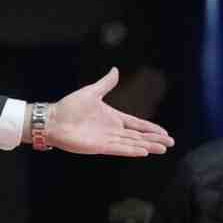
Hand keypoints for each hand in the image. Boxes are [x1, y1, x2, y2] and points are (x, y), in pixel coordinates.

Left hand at [43, 68, 174, 156]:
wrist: (52, 119)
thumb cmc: (69, 107)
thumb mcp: (92, 92)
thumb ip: (106, 83)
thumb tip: (115, 70)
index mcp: (113, 118)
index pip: (137, 124)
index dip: (150, 128)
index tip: (164, 132)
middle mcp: (112, 130)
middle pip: (138, 136)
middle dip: (154, 139)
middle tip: (170, 143)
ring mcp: (106, 139)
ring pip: (132, 144)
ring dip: (147, 146)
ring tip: (163, 149)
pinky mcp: (99, 146)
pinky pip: (119, 149)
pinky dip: (132, 150)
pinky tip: (144, 152)